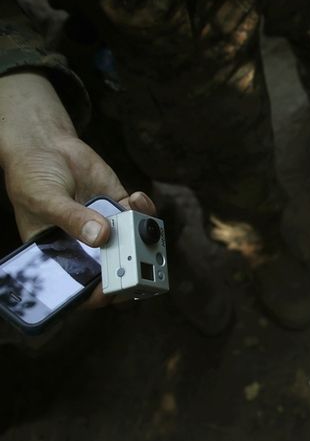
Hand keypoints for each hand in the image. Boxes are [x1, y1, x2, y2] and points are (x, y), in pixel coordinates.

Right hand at [0, 72, 154, 307]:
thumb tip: (101, 235)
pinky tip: (136, 199)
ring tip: (139, 223)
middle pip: (117, 270)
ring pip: (135, 244)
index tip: (112, 290)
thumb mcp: (45, 200)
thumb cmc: (33, 178)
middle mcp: (88, 247)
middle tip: (138, 258)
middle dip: (132, 268)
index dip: (98, 294)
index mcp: (61, 255)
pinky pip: (141, 217)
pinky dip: (145, 210)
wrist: (45, 146)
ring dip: (144, 238)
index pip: (82, 285)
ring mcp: (108, 228)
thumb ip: (72, 219)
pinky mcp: (120, 208)